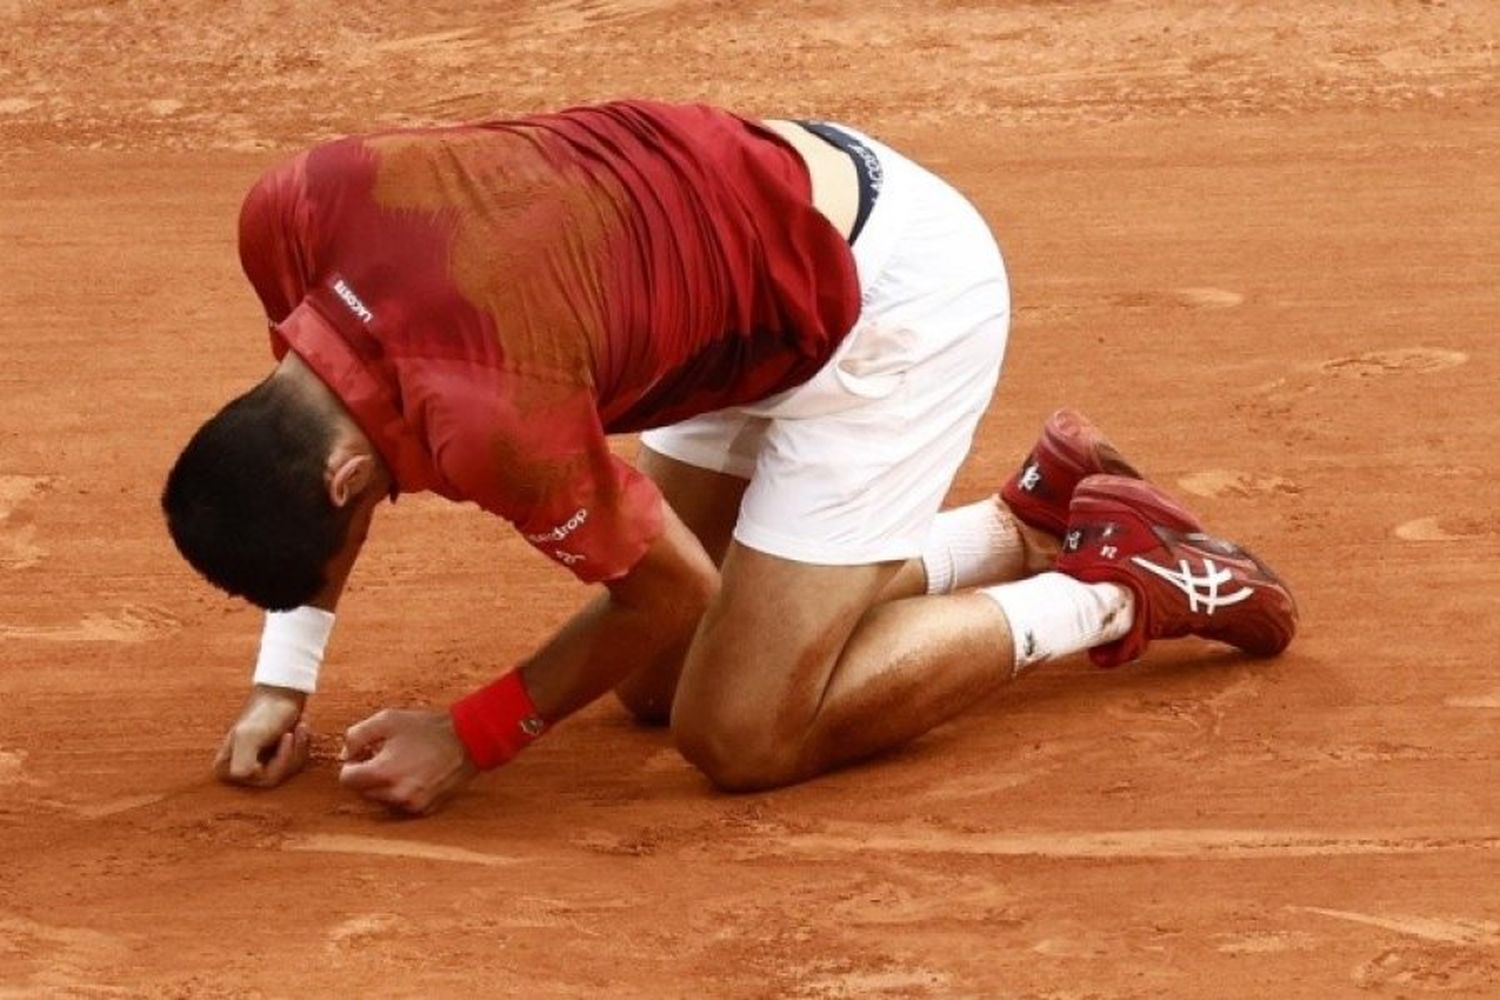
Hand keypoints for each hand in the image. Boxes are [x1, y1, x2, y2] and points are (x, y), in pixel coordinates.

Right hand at [213, 684, 310, 787]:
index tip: (286, 737)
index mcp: (225, 766)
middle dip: (292, 753)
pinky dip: (301, 746)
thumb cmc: (266, 711)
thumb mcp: (250, 735)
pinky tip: (301, 728)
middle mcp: (239, 768)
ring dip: (299, 747)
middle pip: (274, 777)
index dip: (279, 762)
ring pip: (285, 770)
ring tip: (301, 726)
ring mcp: (256, 763)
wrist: (283, 690)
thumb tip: (240, 776)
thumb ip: (242, 759)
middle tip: (297, 730)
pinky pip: (292, 763)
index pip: (258, 779)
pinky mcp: (272, 757)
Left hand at [338, 708, 477, 814]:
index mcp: (382, 772)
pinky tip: (415, 774)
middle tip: (384, 756)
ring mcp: (411, 805)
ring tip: (402, 764)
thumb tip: (345, 754)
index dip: (351, 765)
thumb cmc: (427, 728)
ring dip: (384, 785)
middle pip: (363, 791)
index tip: (363, 755)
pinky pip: (401, 805)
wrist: (468, 740)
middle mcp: (395, 794)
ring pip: (382, 800)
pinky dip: (402, 792)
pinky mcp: (425, 809)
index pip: (347, 780)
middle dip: (368, 775)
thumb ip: (356, 735)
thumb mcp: (387, 720)